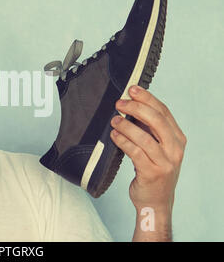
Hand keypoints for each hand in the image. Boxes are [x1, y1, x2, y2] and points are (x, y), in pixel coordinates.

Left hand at [110, 85, 186, 211]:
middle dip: (136, 107)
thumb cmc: (152, 170)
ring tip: (113, 120)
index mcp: (177, 139)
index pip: (163, 112)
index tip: (132, 89)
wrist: (155, 201)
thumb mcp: (156, 148)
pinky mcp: (152, 173)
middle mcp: (174, 149)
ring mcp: (165, 162)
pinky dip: (123, 141)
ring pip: (144, 137)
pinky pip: (135, 152)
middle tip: (120, 103)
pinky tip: (113, 136)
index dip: (147, 98)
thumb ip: (148, 130)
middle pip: (157, 120)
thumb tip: (130, 106)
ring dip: (126, 125)